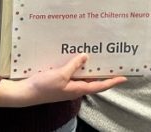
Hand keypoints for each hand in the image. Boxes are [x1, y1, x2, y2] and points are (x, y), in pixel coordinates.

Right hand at [0, 54, 126, 107]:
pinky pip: (73, 74)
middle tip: (113, 64)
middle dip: (104, 74)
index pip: (100, 86)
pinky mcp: (60, 82)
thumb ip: (74, 66)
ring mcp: (67, 86)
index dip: (112, 82)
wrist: (26, 93)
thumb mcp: (61, 75)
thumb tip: (86, 57)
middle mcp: (75, 88)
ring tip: (98, 59)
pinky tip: (76, 59)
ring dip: (91, 69)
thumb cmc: (44, 86)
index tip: (124, 77)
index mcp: (78, 89)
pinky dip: (77, 67)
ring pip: (83, 77)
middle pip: (94, 81)